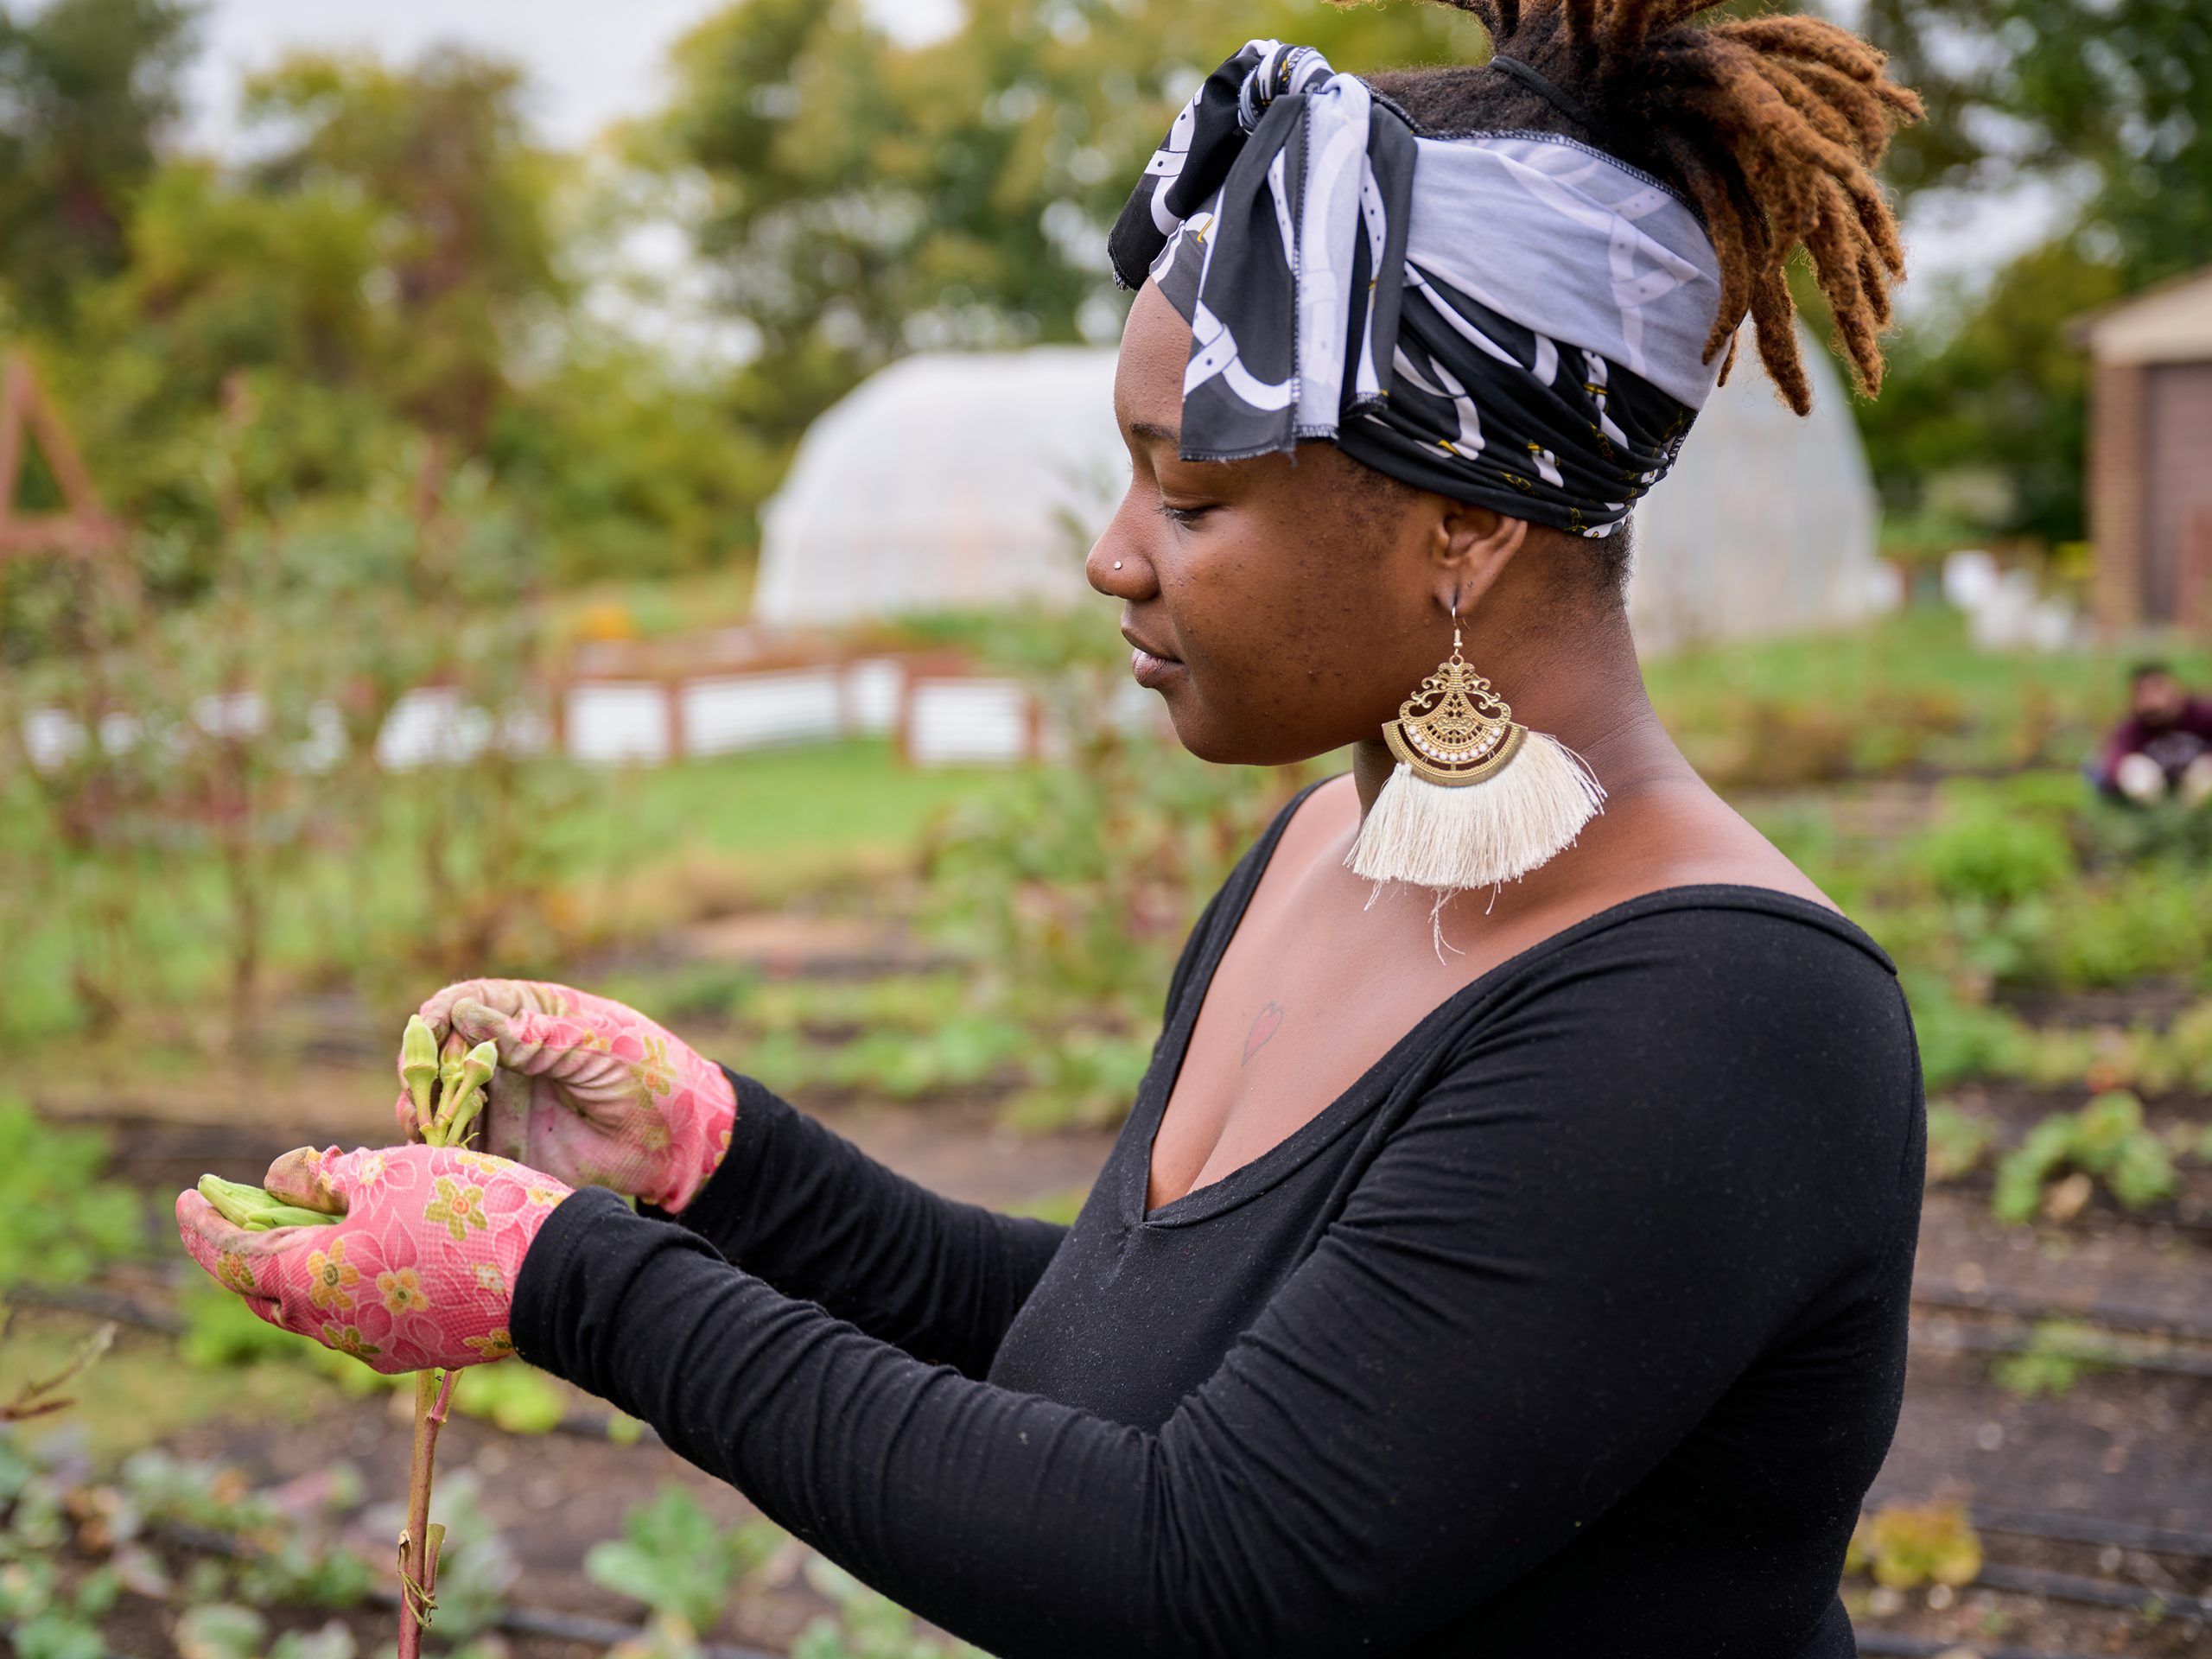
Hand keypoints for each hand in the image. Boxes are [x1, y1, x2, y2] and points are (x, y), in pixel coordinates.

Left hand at [176, 1144, 569, 1374]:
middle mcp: (332, 1327)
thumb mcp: (388, 1172)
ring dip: (300, 1268)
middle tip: (239, 1210)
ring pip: (314, 1309)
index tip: (187, 1196)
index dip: (203, 1223)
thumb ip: (322, 1176)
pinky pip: (358, 1318)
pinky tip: (369, 1251)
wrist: (553, 1276)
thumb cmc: (466, 1211)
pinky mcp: (416, 1352)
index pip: (232, 1255)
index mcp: (312, 1280)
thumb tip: (281, 1179)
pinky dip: (344, 1283)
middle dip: (244, 1251)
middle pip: (264, 1292)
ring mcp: (375, 1348)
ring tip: (311, 1224)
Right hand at [394, 979, 734, 1211]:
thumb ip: (534, 1037)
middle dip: (422, 1071)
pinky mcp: (506, 1148)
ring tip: (427, 1127)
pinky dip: (441, 1150)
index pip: (466, 1003)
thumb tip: (464, 1013)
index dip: (439, 1015)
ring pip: (440, 1102)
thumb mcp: (596, 1045)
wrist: (683, 1141)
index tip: (427, 1034)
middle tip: (426, 1093)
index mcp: (530, 1014)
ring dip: (423, 1112)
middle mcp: (506, 1056)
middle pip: (440, 1055)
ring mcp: (503, 1102)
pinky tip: (442, 1155)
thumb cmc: (651, 1073)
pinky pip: (459, 1148)